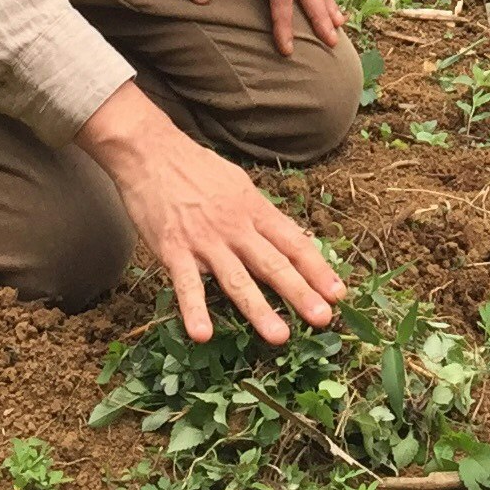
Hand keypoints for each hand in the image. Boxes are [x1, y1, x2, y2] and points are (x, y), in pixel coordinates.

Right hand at [79, 81, 343, 342]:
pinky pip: (186, 284)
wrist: (150, 152)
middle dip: (301, 292)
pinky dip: (194, 310)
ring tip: (280, 336)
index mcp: (254, 209)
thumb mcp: (239, 184)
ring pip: (237, 279)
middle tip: (324, 318)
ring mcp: (205, 240)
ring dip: (259, 309)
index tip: (339, 292)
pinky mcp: (173, 250)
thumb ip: (261, 214)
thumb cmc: (196, 168)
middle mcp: (235, 226)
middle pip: (273, 263)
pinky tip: (203, 335)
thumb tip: (289, 238)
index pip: (293, 242)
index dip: (317, 268)